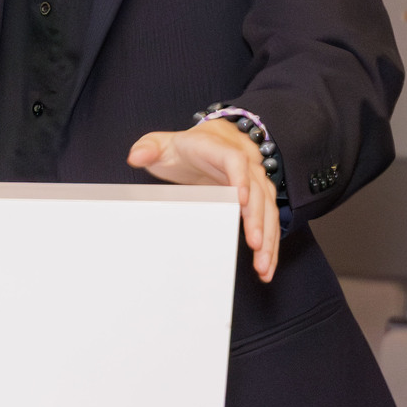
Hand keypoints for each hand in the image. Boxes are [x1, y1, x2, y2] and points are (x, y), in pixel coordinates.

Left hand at [126, 119, 281, 281]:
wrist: (213, 140)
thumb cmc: (186, 148)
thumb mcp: (163, 144)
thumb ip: (149, 148)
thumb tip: (136, 156)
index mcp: (219, 149)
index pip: (234, 160)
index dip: (240, 178)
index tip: (242, 200)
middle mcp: (245, 164)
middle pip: (258, 191)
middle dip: (258, 220)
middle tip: (255, 245)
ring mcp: (255, 182)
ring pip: (269, 209)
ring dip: (269, 238)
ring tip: (263, 266)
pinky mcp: (259, 199)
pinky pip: (270, 220)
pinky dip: (271, 243)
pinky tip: (267, 266)